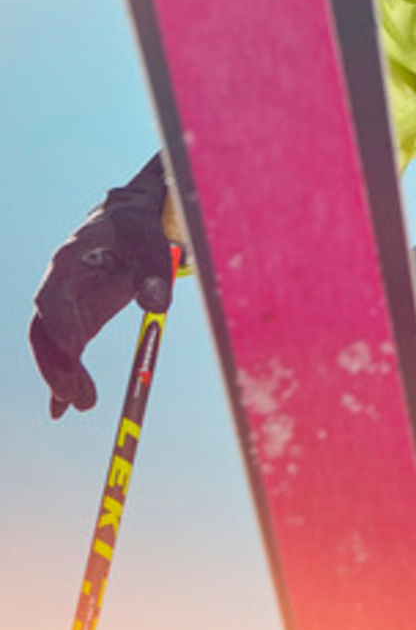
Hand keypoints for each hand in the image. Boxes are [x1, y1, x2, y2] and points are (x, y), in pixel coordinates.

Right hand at [30, 155, 173, 417]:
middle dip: (56, 365)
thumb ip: (153, 270)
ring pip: (51, 346)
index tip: (72, 352)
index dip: (58, 325)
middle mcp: (57, 286)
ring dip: (61, 377)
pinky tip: (63, 408)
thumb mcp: (149, 241)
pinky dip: (64, 378)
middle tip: (75, 396)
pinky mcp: (77, 319)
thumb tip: (157, 305)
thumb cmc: (137, 227)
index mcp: (68, 260)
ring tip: (82, 404)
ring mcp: (64, 305)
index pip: (52, 297)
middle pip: (44, 331)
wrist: (129, 221)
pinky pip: (65, 352)